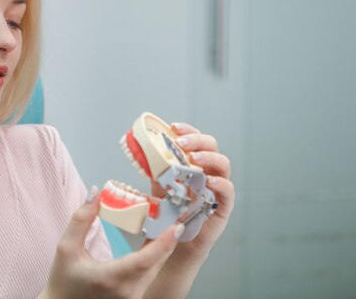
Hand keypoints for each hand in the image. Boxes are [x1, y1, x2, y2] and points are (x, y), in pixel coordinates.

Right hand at [41, 188, 184, 298]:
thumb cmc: (63, 280)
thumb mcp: (66, 247)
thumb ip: (81, 219)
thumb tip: (95, 193)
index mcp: (110, 278)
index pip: (144, 261)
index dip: (163, 244)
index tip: (177, 227)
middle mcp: (126, 292)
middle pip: (155, 263)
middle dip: (167, 238)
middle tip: (174, 213)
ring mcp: (132, 298)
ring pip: (155, 269)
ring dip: (163, 247)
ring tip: (166, 222)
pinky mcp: (134, 298)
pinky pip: (150, 275)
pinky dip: (155, 257)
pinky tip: (156, 241)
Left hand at [169, 122, 235, 256]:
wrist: (176, 244)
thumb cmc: (171, 215)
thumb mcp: (160, 188)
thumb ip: (156, 172)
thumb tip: (142, 154)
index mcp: (194, 165)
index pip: (196, 140)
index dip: (189, 130)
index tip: (174, 127)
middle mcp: (208, 172)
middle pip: (212, 147)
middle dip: (198, 140)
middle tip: (182, 143)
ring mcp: (217, 188)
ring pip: (223, 164)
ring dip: (209, 157)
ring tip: (195, 158)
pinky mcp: (223, 206)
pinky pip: (228, 190)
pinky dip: (220, 183)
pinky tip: (208, 181)